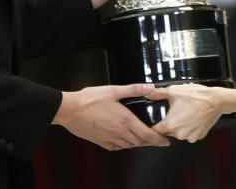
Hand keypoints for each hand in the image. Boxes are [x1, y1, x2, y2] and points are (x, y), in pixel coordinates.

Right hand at [53, 84, 169, 149]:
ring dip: (138, 143)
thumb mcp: (113, 90)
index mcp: (125, 120)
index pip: (147, 135)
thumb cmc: (89, 100)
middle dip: (150, 142)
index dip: (158, 139)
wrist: (70, 110)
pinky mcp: (100, 141)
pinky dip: (124, 145)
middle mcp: (119, 132)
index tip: (165, 141)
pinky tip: (124, 141)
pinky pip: (116, 147)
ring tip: (142, 139)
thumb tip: (149, 87)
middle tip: (157, 139)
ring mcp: (109, 138)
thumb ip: (133, 89)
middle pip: (140, 142)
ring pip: (129, 145)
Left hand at [148, 84, 235, 142]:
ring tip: (186, 113)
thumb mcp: (174, 91)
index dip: (153, 126)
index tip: (154, 122)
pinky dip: (190, 127)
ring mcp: (190, 136)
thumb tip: (147, 93)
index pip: (155, 131)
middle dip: (169, 122)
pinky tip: (193, 117)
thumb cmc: (197, 96)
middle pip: (167, 131)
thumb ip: (157, 93)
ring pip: (179, 133)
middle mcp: (180, 133)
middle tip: (175, 111)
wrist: (216, 100)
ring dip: (180, 125)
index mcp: (170, 124)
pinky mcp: (199, 136)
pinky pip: (190, 133)